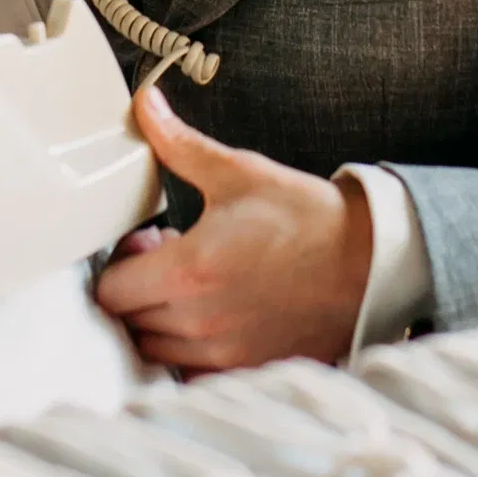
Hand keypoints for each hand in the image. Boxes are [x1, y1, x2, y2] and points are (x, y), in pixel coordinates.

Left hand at [94, 87, 372, 372]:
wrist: (367, 261)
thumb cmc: (305, 217)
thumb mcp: (236, 172)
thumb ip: (178, 144)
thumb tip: (143, 104)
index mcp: (188, 271)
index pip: (110, 291)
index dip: (119, 263)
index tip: (145, 243)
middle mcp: (200, 322)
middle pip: (129, 322)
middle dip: (138, 289)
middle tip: (167, 258)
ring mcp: (225, 354)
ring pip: (158, 350)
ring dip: (162, 320)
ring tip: (192, 285)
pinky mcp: (248, 369)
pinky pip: (194, 372)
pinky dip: (191, 350)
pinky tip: (212, 315)